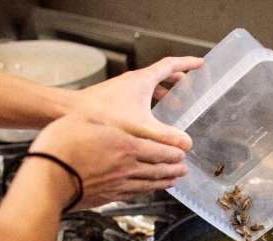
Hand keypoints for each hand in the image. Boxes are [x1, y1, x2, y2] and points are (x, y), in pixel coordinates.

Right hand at [30, 114, 187, 208]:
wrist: (48, 177)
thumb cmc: (62, 146)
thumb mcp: (86, 121)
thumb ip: (106, 125)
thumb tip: (115, 127)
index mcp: (126, 145)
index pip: (159, 149)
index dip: (173, 151)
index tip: (183, 151)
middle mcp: (127, 167)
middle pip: (159, 169)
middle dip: (174, 168)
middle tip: (184, 168)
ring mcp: (118, 185)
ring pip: (150, 184)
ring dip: (165, 182)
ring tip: (174, 181)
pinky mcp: (108, 197)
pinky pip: (134, 194)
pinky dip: (147, 192)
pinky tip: (148, 191)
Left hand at [68, 56, 203, 149]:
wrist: (71, 113)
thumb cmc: (104, 116)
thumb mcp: (142, 128)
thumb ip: (166, 137)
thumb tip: (186, 145)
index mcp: (143, 81)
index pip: (171, 65)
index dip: (188, 64)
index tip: (200, 64)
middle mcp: (133, 82)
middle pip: (161, 76)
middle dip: (178, 82)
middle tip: (189, 89)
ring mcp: (122, 90)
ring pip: (149, 88)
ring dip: (163, 96)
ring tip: (173, 109)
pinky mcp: (114, 100)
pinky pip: (138, 98)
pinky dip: (149, 106)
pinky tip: (148, 123)